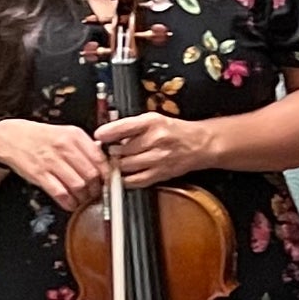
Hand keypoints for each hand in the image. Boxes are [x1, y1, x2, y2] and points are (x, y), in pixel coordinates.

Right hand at [0, 118, 105, 211]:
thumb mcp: (65, 133)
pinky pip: (60, 192)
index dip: (107, 175)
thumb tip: (105, 163)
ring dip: (84, 197)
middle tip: (97, 194)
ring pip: (78, 185)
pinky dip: (68, 202)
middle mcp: (64, 147)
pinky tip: (70, 203)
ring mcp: (51, 161)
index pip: (100, 159)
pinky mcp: (38, 174)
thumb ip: (85, 147)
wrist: (9, 137)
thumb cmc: (39, 137)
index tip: (108, 182)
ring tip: (84, 199)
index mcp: (74, 135)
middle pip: (91, 174)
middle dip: (97, 189)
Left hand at [94, 109, 217, 186]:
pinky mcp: (161, 173)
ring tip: (117, 161)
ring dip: (118, 165)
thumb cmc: (175, 131)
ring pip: (126, 165)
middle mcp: (156, 139)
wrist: (200, 144)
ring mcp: (159, 158)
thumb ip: (131, 126)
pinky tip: (125, 174)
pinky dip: (126, 179)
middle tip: (110, 151)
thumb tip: (107, 134)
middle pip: (121, 150)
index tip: (98, 136)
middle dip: (112, 151)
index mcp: (152, 122)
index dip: (107, 132)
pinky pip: (136, 180)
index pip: (123, 127)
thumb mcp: (153, 120)